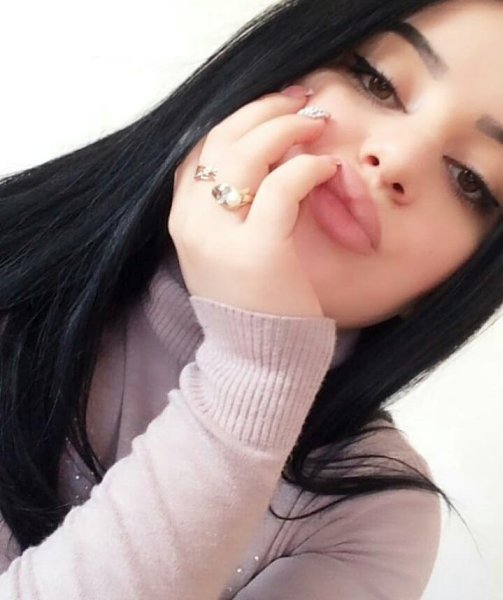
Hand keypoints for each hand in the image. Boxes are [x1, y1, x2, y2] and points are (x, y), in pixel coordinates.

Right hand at [167, 89, 338, 317]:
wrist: (256, 358)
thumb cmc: (250, 301)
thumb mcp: (222, 249)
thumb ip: (227, 206)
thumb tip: (265, 157)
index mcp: (182, 217)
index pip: (202, 147)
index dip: (239, 117)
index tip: (273, 106)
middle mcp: (191, 221)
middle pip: (222, 139)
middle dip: (265, 110)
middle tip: (302, 103)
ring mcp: (220, 235)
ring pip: (248, 153)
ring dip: (287, 128)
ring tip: (316, 124)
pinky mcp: (258, 249)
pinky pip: (283, 186)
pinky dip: (308, 168)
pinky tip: (326, 168)